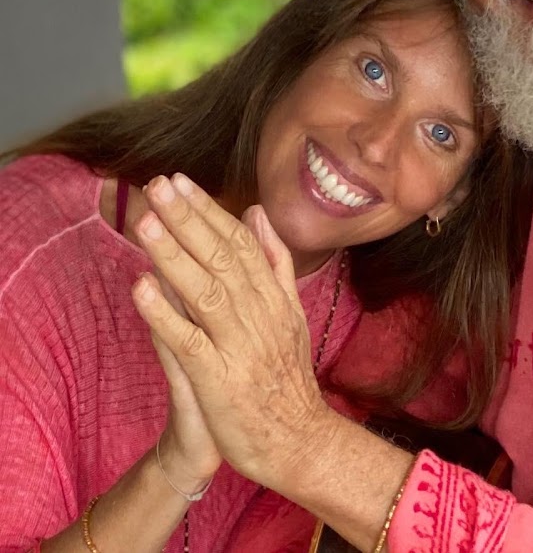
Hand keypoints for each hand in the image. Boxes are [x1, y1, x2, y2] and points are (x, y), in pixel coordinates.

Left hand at [131, 174, 335, 492]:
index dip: (208, 211)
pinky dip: (164, 314)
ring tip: (146, 222)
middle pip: (221, 258)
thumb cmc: (287, 377)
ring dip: (173, 255)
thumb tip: (257, 212)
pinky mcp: (219, 378)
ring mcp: (240, 345)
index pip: (239, 243)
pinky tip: (141, 287)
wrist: (299, 441)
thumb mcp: (290, 311)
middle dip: (187, 219)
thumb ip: (274, 261)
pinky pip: (189, 341)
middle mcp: (259, 313)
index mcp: (273, 296)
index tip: (181, 182)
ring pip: (204, 291)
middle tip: (158, 185)